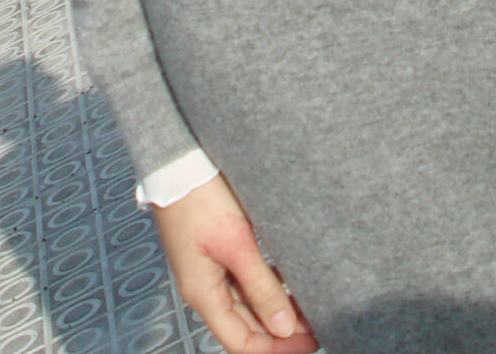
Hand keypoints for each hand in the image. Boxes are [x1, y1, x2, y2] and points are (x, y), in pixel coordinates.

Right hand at [150, 171, 318, 352]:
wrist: (177, 160)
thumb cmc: (200, 198)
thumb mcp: (237, 243)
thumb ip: (261, 287)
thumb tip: (284, 328)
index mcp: (202, 294)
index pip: (241, 344)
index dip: (277, 350)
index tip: (311, 342)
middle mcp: (204, 288)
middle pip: (245, 327)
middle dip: (281, 332)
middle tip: (318, 326)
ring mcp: (208, 269)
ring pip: (245, 305)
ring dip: (275, 309)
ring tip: (309, 306)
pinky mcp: (214, 251)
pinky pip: (242, 281)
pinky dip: (266, 286)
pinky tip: (287, 281)